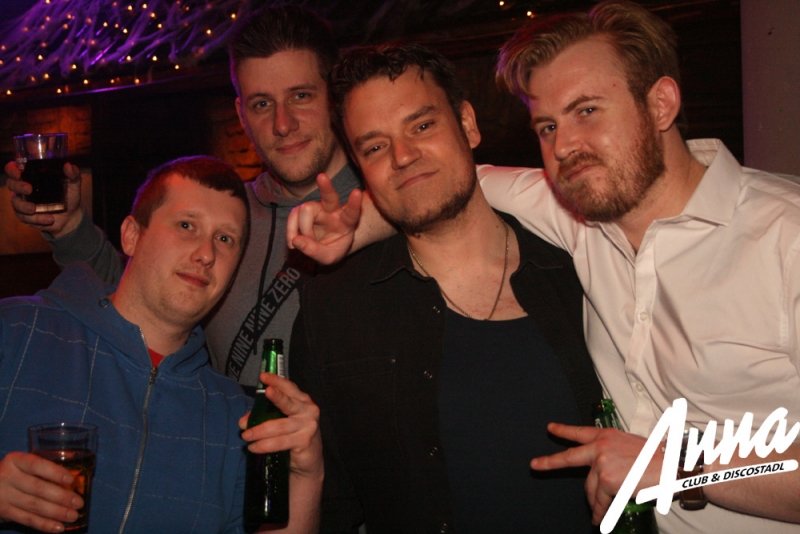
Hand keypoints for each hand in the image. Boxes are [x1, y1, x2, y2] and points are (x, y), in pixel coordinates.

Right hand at [0, 451, 82, 532]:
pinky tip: (59, 527)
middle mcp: (7, 476)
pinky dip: (44, 524)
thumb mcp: (23, 466)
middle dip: (61, 497)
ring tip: (73, 516)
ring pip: (33, 505)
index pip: (36, 465)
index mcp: (15, 460)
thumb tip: (75, 481)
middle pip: (37, 488)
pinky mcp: (2, 512)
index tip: (71, 480)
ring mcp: (3, 496)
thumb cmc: (15, 474)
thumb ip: (42, 471)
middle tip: (78, 502)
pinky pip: (26, 519)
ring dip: (56, 512)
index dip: (54, 472)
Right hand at [5, 160, 83, 237]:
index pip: (14, 169)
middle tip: (29, 189)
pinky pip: (25, 217)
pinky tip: (48, 219)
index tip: (19, 172)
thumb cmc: (69, 196)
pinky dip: (36, 219)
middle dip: (18, 186)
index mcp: (32, 177)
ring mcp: (24, 202)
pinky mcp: (26, 216)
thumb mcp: (73, 184)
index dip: (12, 169)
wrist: (72, 216)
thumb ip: (73, 174)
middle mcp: (24, 188)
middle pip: (11, 184)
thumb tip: (68, 166)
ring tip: (34, 209)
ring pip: (15, 202)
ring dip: (24, 206)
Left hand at [239, 373, 321, 480]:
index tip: (263, 376)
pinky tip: (254, 447)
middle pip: (288, 402)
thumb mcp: (280, 421)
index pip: (289, 388)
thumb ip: (262, 417)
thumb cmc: (293, 434)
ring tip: (246, 436)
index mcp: (302, 401)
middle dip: (277, 396)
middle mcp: (308, 410)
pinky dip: (264, 445)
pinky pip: (279, 442)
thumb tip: (243, 422)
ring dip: (259, 431)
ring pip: (279, 426)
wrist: (309, 458)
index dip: (277, 381)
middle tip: (265, 392)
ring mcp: (308, 426)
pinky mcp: (304, 441)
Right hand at [287, 172, 361, 264]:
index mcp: (346, 222)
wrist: (324, 247)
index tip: (357, 192)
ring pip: (306, 209)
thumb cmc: (332, 249)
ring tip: (301, 244)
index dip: (354, 203)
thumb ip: (315, 251)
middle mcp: (333, 211)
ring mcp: (318, 208)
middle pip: (330, 197)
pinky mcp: (303, 210)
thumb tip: (296, 240)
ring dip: (302, 229)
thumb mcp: (328, 258)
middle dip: (326, 187)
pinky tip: (293, 242)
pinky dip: (290, 230)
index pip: (352, 213)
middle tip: (322, 177)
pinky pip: (293, 215)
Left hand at [530, 423, 661, 524]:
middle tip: (535, 465)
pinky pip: (599, 500)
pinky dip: (600, 511)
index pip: (580, 432)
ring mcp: (601, 462)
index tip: (550, 428)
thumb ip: (612, 452)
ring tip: (597, 513)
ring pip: (589, 487)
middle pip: (569, 457)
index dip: (564, 431)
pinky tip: (599, 519)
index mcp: (607, 435)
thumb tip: (601, 469)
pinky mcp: (606, 479)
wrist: (672, 467)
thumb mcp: (630, 445)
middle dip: (549, 462)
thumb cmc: (658, 458)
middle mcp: (600, 446)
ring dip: (594, 502)